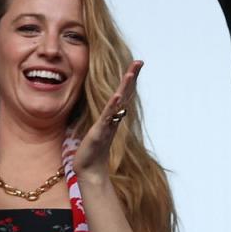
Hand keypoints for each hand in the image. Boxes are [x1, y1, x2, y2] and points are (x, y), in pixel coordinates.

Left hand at [72, 59, 141, 177]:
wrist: (90, 170)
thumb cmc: (94, 151)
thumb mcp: (100, 129)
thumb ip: (108, 118)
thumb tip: (113, 108)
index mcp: (114, 115)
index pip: (125, 93)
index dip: (131, 78)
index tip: (137, 63)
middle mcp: (114, 118)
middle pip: (126, 94)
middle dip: (132, 77)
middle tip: (140, 61)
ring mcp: (108, 125)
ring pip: (119, 103)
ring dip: (125, 88)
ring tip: (130, 73)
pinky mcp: (100, 132)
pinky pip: (108, 117)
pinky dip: (113, 106)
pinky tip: (117, 96)